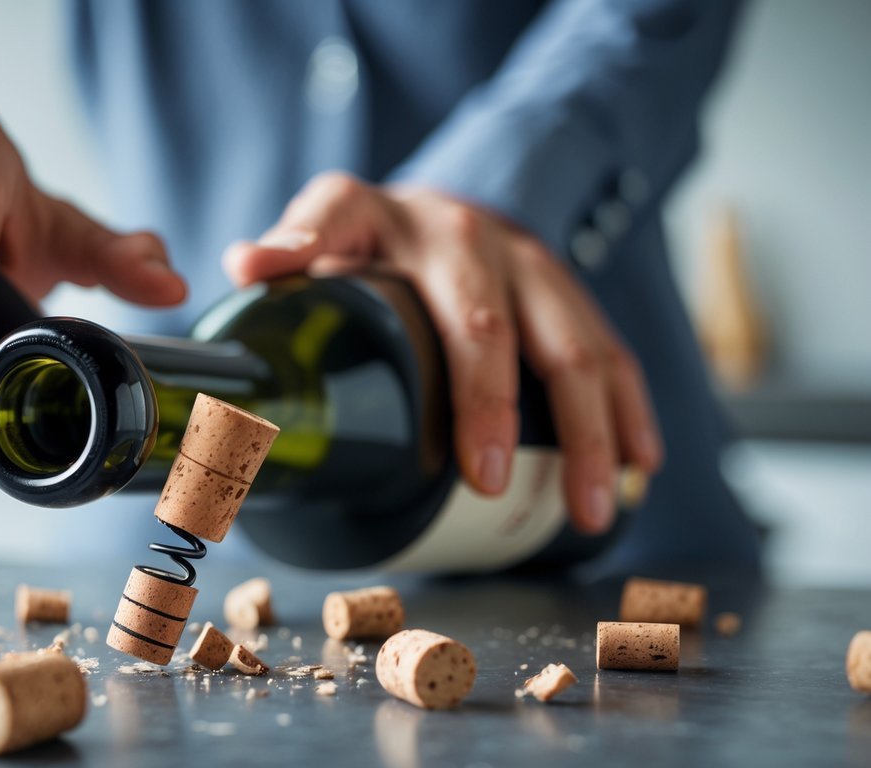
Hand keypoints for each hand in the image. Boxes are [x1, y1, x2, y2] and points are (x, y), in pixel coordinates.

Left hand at [223, 173, 661, 533]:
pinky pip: (613, 351)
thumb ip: (289, 254)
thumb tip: (244, 266)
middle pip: (482, 318)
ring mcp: (525, 260)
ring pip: (571, 344)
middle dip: (489, 403)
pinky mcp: (570, 291)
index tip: (289, 287)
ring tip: (590, 507)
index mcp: (372, 214)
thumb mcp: (322, 238)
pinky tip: (642, 463)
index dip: (315, 250)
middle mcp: (459, 233)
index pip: (333, 216)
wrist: (446, 211)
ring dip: (588, 430)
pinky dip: (630, 410)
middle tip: (486, 481)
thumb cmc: (368, 247)